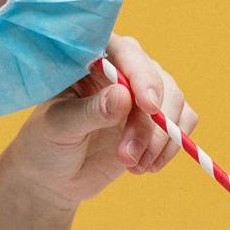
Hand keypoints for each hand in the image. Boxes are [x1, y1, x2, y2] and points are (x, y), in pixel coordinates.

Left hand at [1, 35, 198, 210]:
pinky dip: (171, 146)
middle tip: (127, 155)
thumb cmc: (45, 144)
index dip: (140, 73)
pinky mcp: (156, 119)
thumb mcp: (58, 128)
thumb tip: (124, 96)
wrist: (52, 178)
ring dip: (159, 139)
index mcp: (91, 59)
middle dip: (149, 122)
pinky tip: (145, 166)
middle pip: (156, 78)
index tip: (147, 106)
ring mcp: (141, 94)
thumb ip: (90, 111)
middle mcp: (121, 70)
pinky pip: (183, 121)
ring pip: (174, 101)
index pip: (124, 51)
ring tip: (133, 165)